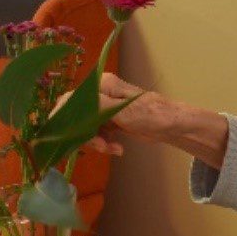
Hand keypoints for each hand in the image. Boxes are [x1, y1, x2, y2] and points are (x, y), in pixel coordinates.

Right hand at [55, 73, 170, 156]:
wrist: (173, 126)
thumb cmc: (151, 114)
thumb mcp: (121, 110)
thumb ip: (95, 105)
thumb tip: (67, 101)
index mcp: (102, 85)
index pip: (72, 99)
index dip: (65, 118)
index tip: (63, 136)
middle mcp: (101, 94)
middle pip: (78, 116)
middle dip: (86, 135)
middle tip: (101, 147)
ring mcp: (106, 108)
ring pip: (88, 127)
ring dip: (97, 142)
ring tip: (113, 149)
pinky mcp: (112, 121)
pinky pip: (98, 133)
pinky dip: (105, 143)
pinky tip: (117, 149)